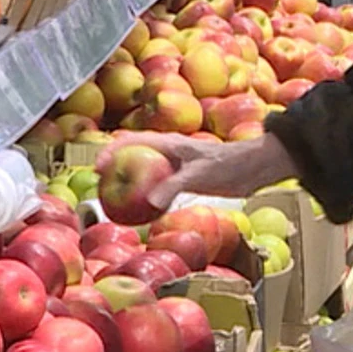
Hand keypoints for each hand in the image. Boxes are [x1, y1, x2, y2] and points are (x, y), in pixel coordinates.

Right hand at [96, 132, 296, 210]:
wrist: (255, 168)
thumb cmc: (230, 165)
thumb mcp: (200, 175)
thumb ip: (175, 186)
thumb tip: (152, 203)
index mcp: (169, 143)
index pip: (132, 141)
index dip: (111, 151)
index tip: (97, 167)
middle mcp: (170, 152)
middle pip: (135, 155)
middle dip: (116, 167)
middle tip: (102, 185)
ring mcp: (178, 165)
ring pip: (148, 171)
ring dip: (133, 181)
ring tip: (117, 198)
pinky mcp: (187, 178)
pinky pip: (162, 185)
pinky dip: (151, 195)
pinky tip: (147, 210)